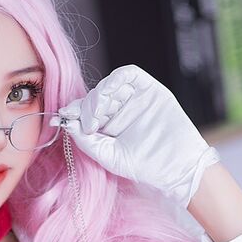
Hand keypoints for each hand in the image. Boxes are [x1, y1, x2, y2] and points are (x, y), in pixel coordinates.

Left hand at [55, 65, 218, 208]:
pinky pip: (129, 74)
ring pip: (108, 85)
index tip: (63, 117)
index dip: (73, 112)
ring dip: (99, 95)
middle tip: (87, 123)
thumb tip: (66, 122)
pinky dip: (116, 78)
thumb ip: (87, 141)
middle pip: (94, 97)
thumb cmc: (146, 166)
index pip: (85, 112)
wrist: (177, 166)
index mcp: (108, 126)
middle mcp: (119, 110)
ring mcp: (134, 99)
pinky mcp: (149, 89)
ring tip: (99, 114)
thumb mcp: (108, 156)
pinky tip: (109, 93)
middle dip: (85, 107)